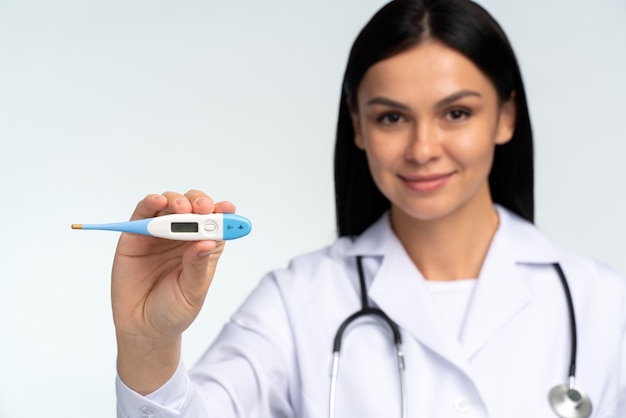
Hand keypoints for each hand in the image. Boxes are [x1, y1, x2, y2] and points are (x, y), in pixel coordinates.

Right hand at [111, 190, 234, 392]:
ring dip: (177, 200)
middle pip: (193, 207)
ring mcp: (159, 233)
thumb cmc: (174, 309)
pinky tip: (158, 202)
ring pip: (170, 204)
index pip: (217, 223)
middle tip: (202, 209)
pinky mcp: (135, 235)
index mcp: (203, 247)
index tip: (228, 209)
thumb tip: (207, 241)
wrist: (143, 328)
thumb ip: (197, 266)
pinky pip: (143, 213)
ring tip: (182, 209)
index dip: (223, 212)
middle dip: (200, 203)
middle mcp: (183, 236)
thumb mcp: (193, 291)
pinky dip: (151, 202)